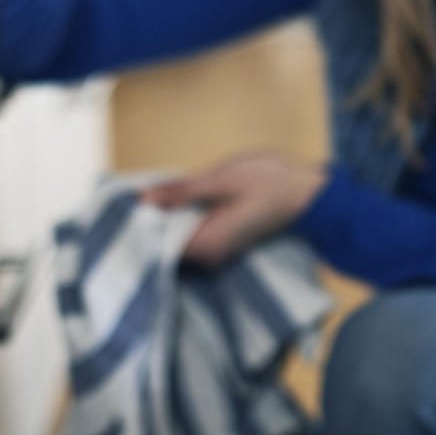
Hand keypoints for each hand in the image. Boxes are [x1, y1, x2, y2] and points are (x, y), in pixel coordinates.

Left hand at [143, 152, 327, 266]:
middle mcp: (210, 255)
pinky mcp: (225, 238)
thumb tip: (143, 199)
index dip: (139, 222)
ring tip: (156, 190)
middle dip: (152, 216)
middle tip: (136, 190)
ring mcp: (218, 248)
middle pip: (166, 240)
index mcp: (206, 244)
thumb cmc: (270, 182)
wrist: (310, 192)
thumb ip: (181, 192)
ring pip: (180, 233)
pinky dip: (184, 214)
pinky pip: (193, 229)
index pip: (157, 243)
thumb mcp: (221, 180)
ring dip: (168, 214)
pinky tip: (180, 195)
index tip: (125, 202)